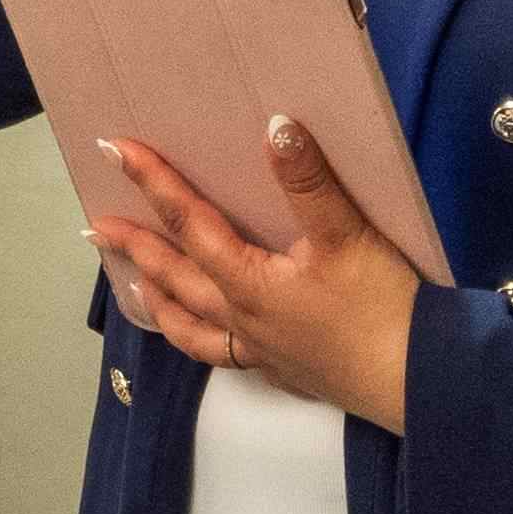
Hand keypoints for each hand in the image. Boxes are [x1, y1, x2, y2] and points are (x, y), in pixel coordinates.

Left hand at [83, 118, 421, 429]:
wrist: (417, 387)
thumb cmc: (383, 311)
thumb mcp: (348, 238)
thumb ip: (309, 183)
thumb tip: (274, 126)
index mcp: (248, 283)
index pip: (189, 222)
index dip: (152, 182)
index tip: (113, 150)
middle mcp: (242, 319)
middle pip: (174, 277)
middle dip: (134, 247)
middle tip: (95, 228)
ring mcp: (262, 351)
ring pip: (192, 326)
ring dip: (158, 301)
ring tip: (134, 286)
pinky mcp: (287, 372)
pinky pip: (224, 355)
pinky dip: (203, 340)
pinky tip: (211, 334)